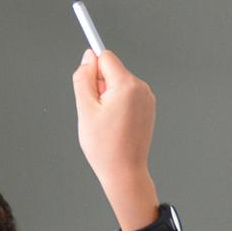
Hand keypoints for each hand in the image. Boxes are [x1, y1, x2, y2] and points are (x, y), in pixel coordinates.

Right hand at [72, 50, 158, 230]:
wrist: (124, 172)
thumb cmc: (105, 147)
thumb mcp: (85, 109)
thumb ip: (84, 78)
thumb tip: (88, 57)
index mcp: (127, 85)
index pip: (105, 57)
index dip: (91, 69)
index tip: (86, 84)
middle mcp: (141, 88)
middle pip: (112, 71)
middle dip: (99, 86)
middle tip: (96, 113)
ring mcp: (147, 99)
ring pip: (119, 84)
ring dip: (108, 97)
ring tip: (106, 122)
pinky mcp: (148, 108)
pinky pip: (127, 96)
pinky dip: (117, 105)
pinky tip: (115, 125)